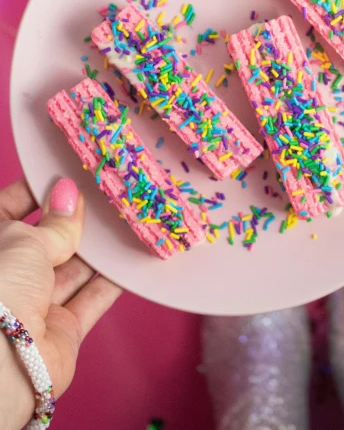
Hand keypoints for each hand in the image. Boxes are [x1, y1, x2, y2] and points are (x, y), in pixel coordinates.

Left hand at [0, 178, 121, 428]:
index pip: (8, 210)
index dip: (35, 191)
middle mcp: (9, 276)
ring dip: (97, 249)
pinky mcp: (62, 331)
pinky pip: (91, 299)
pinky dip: (111, 281)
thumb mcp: (23, 243)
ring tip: (125, 219)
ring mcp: (35, 305)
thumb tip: (68, 193)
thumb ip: (54, 222)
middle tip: (105, 195)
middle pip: (46, 241)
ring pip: (72, 269)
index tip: (66, 174)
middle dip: (73, 221)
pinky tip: (132, 258)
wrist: (2, 368)